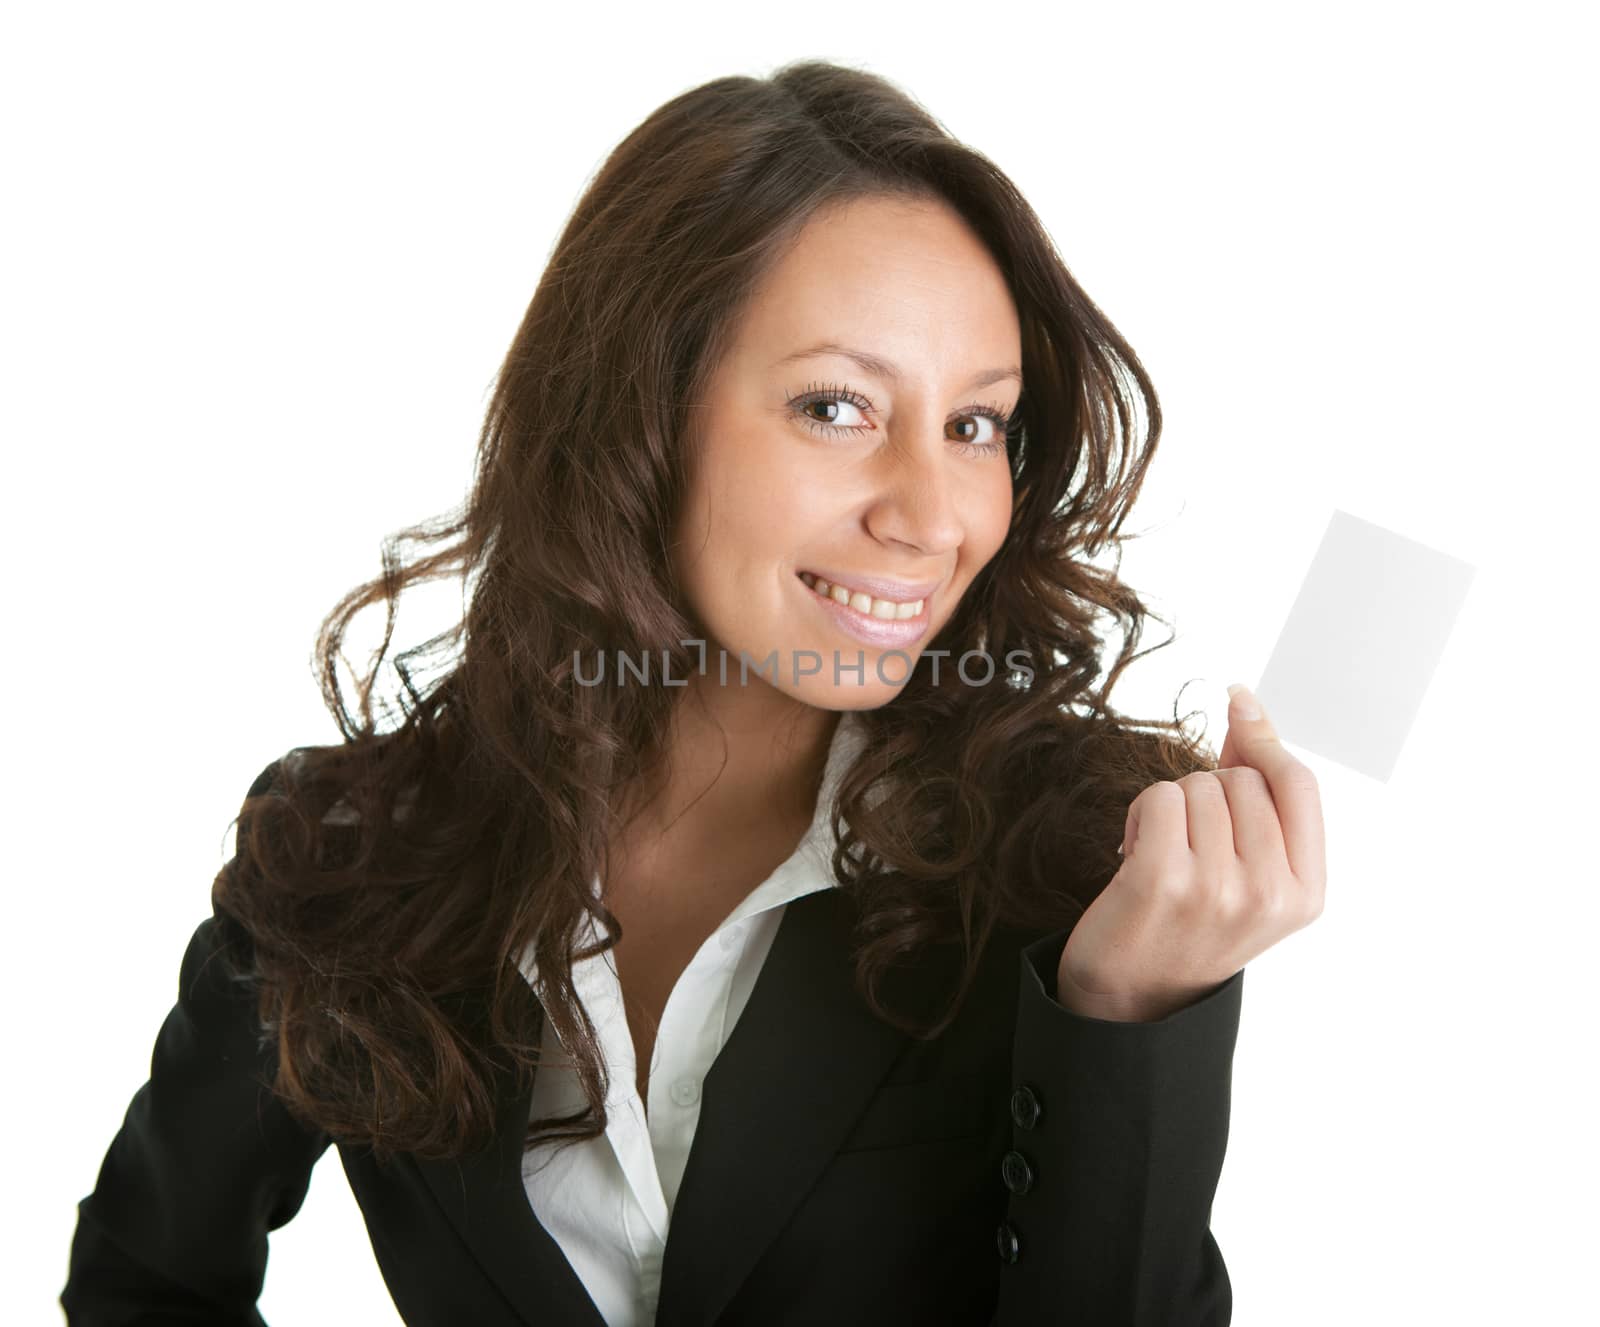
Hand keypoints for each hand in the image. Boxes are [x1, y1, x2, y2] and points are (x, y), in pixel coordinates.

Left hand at [1055, 684, 1325, 1021]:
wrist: (1131, 995)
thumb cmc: (1189, 921)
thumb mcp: (1249, 871)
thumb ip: (1259, 798)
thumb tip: (1248, 709)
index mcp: (1305, 894)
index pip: (1299, 784)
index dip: (1265, 737)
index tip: (1239, 700)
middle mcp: (1269, 894)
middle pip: (1242, 779)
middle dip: (1209, 792)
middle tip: (1191, 846)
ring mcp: (1218, 888)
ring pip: (1198, 785)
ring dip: (1172, 807)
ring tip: (1165, 856)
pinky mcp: (1162, 880)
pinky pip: (1159, 797)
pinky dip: (1141, 814)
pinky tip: (1136, 855)